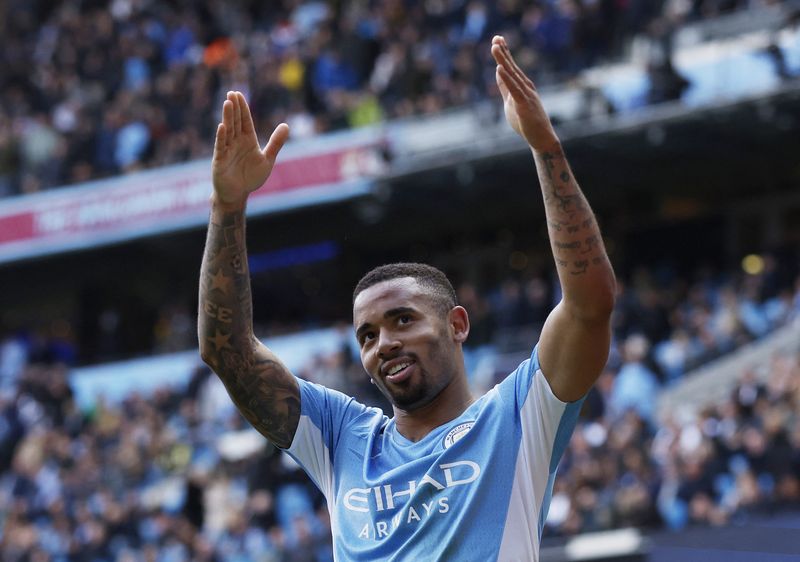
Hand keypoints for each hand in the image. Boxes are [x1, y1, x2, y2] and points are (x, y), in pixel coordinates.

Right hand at [212, 91, 288, 209]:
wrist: (238, 194)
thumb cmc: (251, 177)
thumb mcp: (267, 159)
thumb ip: (276, 143)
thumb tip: (287, 125)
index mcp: (248, 141)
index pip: (245, 121)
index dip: (243, 108)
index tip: (239, 94)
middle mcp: (236, 143)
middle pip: (236, 122)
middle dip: (234, 108)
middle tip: (232, 93)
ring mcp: (227, 150)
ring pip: (228, 131)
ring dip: (228, 117)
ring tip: (227, 103)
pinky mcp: (220, 160)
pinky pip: (221, 147)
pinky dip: (222, 137)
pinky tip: (222, 126)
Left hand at [490, 36, 559, 151]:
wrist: (541, 138)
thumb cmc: (527, 122)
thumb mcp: (511, 102)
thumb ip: (505, 87)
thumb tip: (498, 72)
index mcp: (522, 86)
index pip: (511, 67)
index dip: (505, 53)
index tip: (498, 39)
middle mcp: (526, 87)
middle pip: (512, 67)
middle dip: (503, 52)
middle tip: (496, 37)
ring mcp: (526, 95)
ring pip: (512, 75)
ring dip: (503, 60)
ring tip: (495, 47)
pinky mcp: (524, 104)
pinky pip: (513, 89)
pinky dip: (506, 78)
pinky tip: (499, 68)